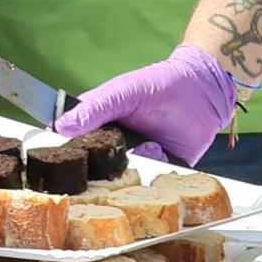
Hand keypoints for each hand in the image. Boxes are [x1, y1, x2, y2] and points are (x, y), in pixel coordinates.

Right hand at [75, 45, 241, 164]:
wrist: (200, 90)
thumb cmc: (156, 84)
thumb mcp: (120, 92)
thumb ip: (93, 109)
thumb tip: (61, 126)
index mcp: (98, 123)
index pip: (74, 143)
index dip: (69, 152)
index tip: (69, 156)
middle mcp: (115, 144)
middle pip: (97, 166)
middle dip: (103, 166)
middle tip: (116, 151)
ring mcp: (138, 156)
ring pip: (123, 176)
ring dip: (130, 166)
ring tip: (145, 144)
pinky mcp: (160, 166)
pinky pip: (151, 178)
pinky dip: (152, 165)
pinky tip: (158, 147)